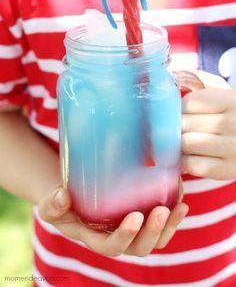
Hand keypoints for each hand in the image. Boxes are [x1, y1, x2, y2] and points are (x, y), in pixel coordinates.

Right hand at [38, 185, 187, 256]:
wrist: (76, 197)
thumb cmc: (64, 204)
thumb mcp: (52, 205)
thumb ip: (53, 204)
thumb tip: (63, 195)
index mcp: (98, 240)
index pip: (113, 246)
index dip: (126, 236)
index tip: (135, 217)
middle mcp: (119, 239)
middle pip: (141, 247)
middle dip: (153, 232)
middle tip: (161, 210)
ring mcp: (134, 230)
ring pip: (157, 238)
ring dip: (170, 226)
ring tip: (180, 206)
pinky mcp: (144, 218)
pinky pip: (163, 224)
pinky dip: (174, 214)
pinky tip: (180, 196)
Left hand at [181, 70, 235, 179]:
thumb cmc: (233, 116)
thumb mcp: (226, 95)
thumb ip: (203, 81)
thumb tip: (172, 75)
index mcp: (231, 100)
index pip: (190, 102)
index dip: (177, 109)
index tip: (176, 114)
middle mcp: (233, 123)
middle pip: (185, 123)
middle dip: (173, 128)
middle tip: (170, 130)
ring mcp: (233, 148)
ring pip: (187, 143)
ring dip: (176, 145)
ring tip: (176, 143)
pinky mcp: (228, 170)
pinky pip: (195, 165)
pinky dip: (185, 162)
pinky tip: (187, 157)